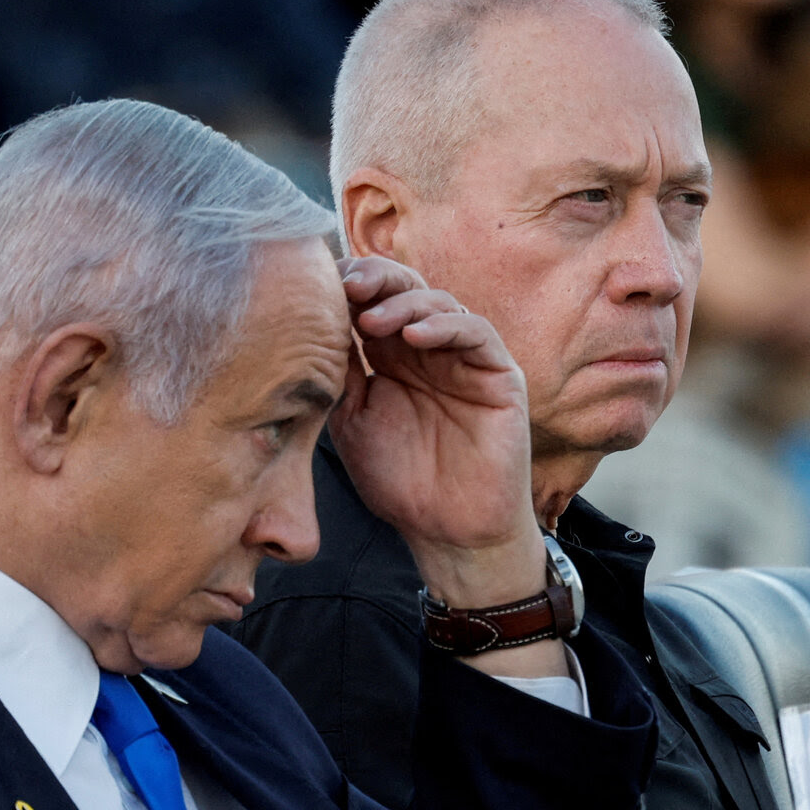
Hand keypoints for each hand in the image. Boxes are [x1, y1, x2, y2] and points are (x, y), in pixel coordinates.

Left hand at [330, 257, 545, 608]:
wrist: (446, 530)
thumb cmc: (399, 481)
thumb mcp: (352, 420)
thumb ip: (340, 374)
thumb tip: (312, 324)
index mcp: (390, 357)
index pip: (371, 303)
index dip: (348, 287)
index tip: (318, 285)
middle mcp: (427, 350)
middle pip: (404, 289)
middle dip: (375, 279)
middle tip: (347, 284)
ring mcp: (463, 359)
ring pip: (438, 303)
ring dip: (403, 303)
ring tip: (372, 321)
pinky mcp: (498, 374)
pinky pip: (476, 333)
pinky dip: (445, 327)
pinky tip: (415, 336)